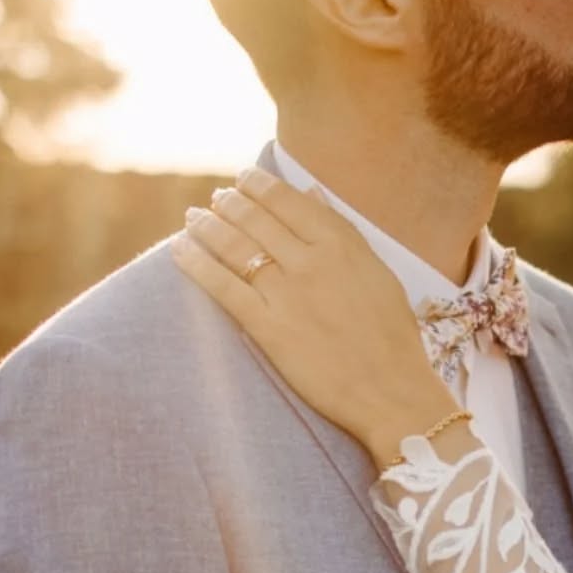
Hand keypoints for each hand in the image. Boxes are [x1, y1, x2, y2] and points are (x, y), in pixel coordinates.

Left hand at [172, 167, 457, 463]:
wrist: (391, 391)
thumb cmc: (392, 336)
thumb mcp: (378, 272)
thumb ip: (343, 231)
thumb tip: (312, 193)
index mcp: (342, 244)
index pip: (288, 200)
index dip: (258, 185)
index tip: (243, 180)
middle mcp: (311, 261)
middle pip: (255, 218)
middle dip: (228, 203)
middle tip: (215, 200)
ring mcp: (287, 294)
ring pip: (235, 246)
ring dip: (207, 226)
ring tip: (193, 219)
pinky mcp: (269, 328)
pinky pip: (223, 287)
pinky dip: (197, 264)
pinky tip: (180, 250)